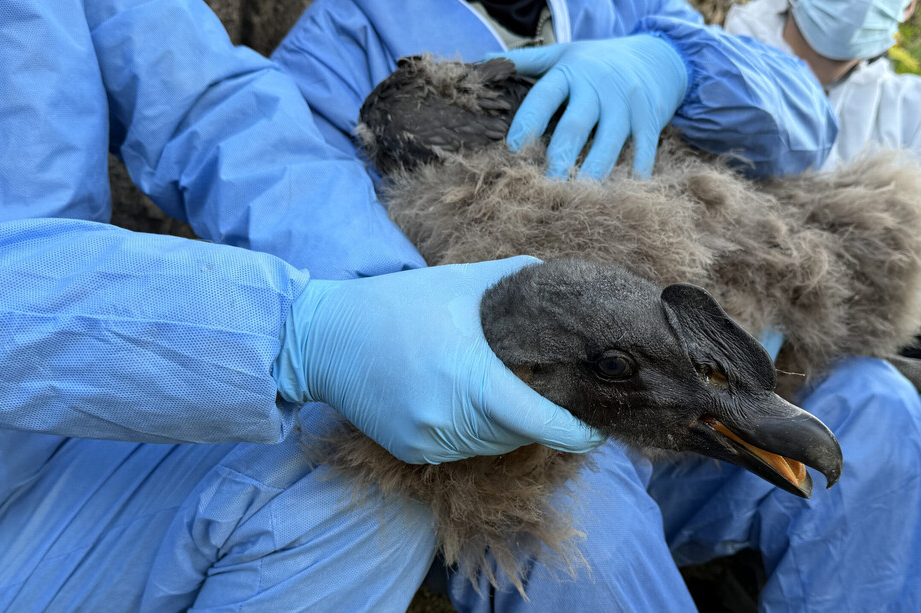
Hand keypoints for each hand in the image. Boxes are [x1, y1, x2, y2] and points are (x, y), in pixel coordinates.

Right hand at [274, 257, 605, 463]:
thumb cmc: (394, 304)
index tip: (600, 423)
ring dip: (510, 426)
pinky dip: (475, 431)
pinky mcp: (411, 450)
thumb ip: (513, 278)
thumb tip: (554, 276)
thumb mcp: (458, 282)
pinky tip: (470, 400)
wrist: (320, 337)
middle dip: (545, 419)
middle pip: (521, 436)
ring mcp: (429, 441)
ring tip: (515, 392)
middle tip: (560, 394)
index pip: (544, 424)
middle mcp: (451, 420)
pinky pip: (461, 447)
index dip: (580, 431)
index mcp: (472, 380)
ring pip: (492, 445)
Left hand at [489, 34, 687, 180]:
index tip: (512, 152)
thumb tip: (481, 60)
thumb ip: (527, 61)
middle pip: (574, 127)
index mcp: (570, 72)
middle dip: (558, 159)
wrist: (656, 57)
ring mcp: (626, 105)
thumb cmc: (598, 61)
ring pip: (608, 144)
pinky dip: (634, 174)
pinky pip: (643, 152)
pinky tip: (621, 197)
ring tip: (577, 200)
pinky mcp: (650, 121)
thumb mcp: (563, 54)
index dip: (527, 124)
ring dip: (592, 173)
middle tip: (543, 188)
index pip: (543, 98)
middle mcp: (598, 87)